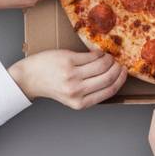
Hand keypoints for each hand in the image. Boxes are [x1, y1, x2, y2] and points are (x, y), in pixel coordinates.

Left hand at [8, 48, 126, 106]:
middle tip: (118, 62)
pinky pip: (92, 56)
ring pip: (102, 65)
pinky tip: (98, 52)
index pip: (110, 91)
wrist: (30, 78)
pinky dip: (99, 53)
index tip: (124, 72)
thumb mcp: (72, 97)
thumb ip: (91, 92)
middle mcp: (77, 91)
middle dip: (117, 68)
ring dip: (109, 59)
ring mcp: (72, 75)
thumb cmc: (52, 85)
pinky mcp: (68, 61)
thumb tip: (113, 78)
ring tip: (108, 57)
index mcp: (80, 103)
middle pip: (108, 77)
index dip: (120, 80)